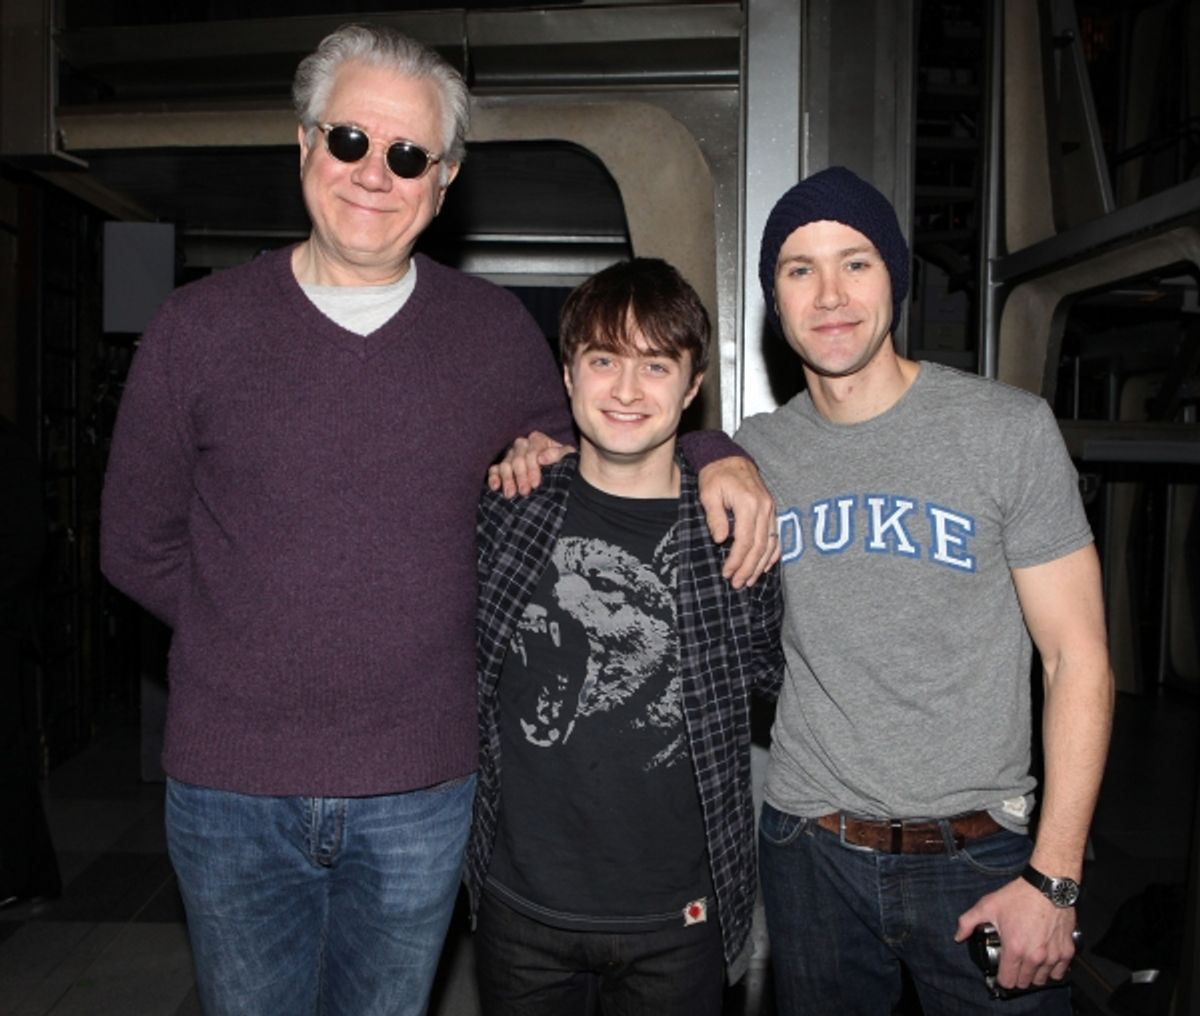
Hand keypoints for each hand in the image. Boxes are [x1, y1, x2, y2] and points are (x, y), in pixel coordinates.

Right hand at [487, 431, 573, 497]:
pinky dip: (494, 478)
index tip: (535, 484)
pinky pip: (494, 469)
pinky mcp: (502, 466)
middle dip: (521, 476)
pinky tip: (496, 487)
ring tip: (511, 494)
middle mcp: (522, 446)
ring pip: (505, 464)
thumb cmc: (564, 465)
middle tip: (524, 492)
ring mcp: (511, 456)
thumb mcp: (567, 457)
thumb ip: (558, 454)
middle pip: (517, 458)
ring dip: (508, 480)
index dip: (533, 468)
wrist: (560, 477)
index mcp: (538, 440)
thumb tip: (542, 458)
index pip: (531, 451)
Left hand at [696, 456, 778, 587]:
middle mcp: (764, 507)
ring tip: (749, 580)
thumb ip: (715, 517)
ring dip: (760, 565)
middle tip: (737, 583)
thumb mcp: (708, 494)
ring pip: (770, 544)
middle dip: (748, 568)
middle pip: (760, 546)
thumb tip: (720, 540)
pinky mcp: (772, 510)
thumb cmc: (716, 476)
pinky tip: (765, 566)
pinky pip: (776, 536)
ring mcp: (771, 509)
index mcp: (749, 504)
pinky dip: (773, 553)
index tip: (727, 573)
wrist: (729, 458)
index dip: (737, 560)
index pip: (745, 540)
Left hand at [955, 878, 1077, 990]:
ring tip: (1027, 960)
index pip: (1007, 981)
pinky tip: (1044, 958)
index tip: (1001, 971)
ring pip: (1041, 980)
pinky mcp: (1067, 951)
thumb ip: (968, 922)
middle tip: (1013, 964)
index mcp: (1015, 948)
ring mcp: (1053, 956)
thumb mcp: (987, 906)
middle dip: (1017, 976)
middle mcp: (1035, 956)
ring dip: (1034, 974)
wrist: (1047, 886)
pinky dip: (1052, 969)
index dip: (1002, 978)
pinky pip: (1059, 972)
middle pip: (1024, 983)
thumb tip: (958, 937)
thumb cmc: (1019, 896)